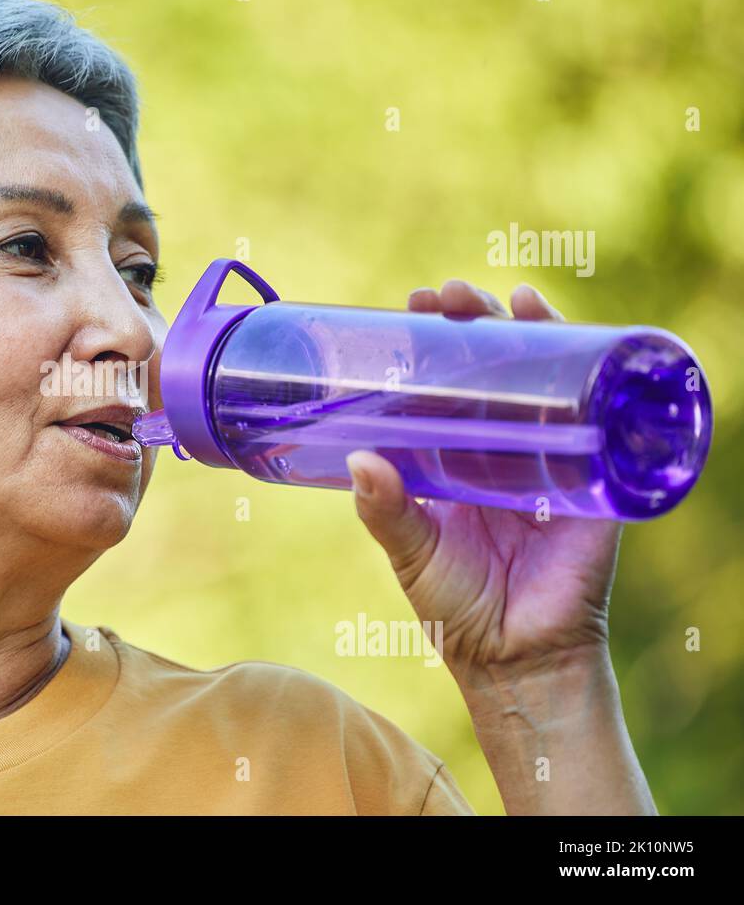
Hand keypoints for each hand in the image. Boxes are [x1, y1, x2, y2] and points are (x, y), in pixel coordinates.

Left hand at [346, 280, 622, 685]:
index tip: (411, 307)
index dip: (434, 342)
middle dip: (474, 323)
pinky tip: (570, 333)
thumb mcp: (411, 552)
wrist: (515, 657)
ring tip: (503, 297)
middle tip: (446, 296)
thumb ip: (385, 510)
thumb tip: (358, 459)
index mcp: (455, 458)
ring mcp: (548, 456)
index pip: (446, 382)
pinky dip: (586, 370)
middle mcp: (501, 448)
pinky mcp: (589, 476)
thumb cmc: (457, 606)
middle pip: (494, 367)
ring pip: (542, 378)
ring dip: (527, 330)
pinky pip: (593, 415)